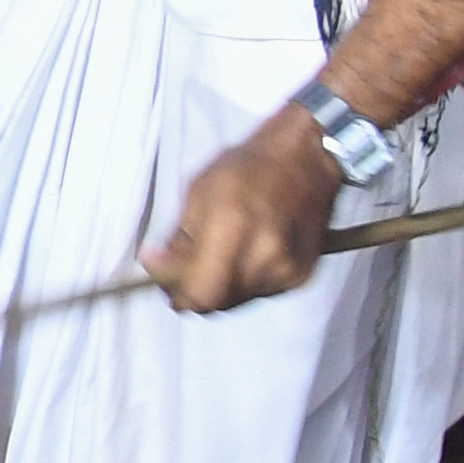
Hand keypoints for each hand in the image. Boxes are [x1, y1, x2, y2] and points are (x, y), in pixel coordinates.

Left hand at [140, 117, 344, 312]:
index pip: (203, 293)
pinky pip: (260, 292)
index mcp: (234, 226)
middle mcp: (265, 254)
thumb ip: (179, 237)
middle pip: (219, 302)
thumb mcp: (199, 191)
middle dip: (196, 291)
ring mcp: (288, 269)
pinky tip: (243, 254)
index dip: (180, 295)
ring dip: (221, 285)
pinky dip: (244, 280)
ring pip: (238, 300)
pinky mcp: (301, 276)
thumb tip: (156, 267)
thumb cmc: (248, 167)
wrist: (306, 160)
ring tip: (216, 255)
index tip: (165, 283)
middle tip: (183, 272)